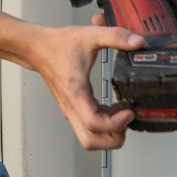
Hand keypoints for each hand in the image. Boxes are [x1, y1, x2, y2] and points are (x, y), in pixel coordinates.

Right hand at [26, 24, 146, 149]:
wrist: (38, 48)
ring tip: (121, 114)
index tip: (129, 112)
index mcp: (76, 92)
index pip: (94, 124)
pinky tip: (112, 109)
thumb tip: (138, 42)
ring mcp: (70, 110)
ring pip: (89, 138)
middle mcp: (72, 106)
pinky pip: (87, 128)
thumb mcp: (91, 35)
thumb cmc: (58, 45)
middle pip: (91, 141)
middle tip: (127, 119)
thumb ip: (116, 36)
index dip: (116, 123)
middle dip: (113, 137)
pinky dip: (102, 126)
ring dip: (108, 133)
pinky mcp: (72, 109)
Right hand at [92, 0, 176, 48]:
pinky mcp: (164, 41)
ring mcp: (160, 27)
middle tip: (101, 14)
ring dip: (124, 28)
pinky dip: (138, 41)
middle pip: (132, 12)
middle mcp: (158, 10)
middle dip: (116, 14)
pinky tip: (126, 40)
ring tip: (108, 27)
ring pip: (136, 28)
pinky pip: (147, 42)